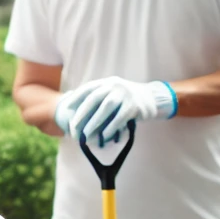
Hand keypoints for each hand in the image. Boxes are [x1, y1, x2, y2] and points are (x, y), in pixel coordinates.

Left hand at [56, 77, 175, 144]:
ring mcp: (126, 94)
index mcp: (107, 82)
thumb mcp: (111, 92)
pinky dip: (110, 127)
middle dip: (82, 113)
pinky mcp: (135, 105)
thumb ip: (97, 97)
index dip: (76, 98)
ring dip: (94, 122)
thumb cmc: (125, 99)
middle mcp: (115, 85)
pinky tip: (103, 135)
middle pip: (94, 98)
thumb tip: (74, 107)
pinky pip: (120, 117)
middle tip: (73, 127)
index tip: (67, 108)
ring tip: (86, 134)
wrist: (152, 98)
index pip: (88, 88)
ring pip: (106, 107)